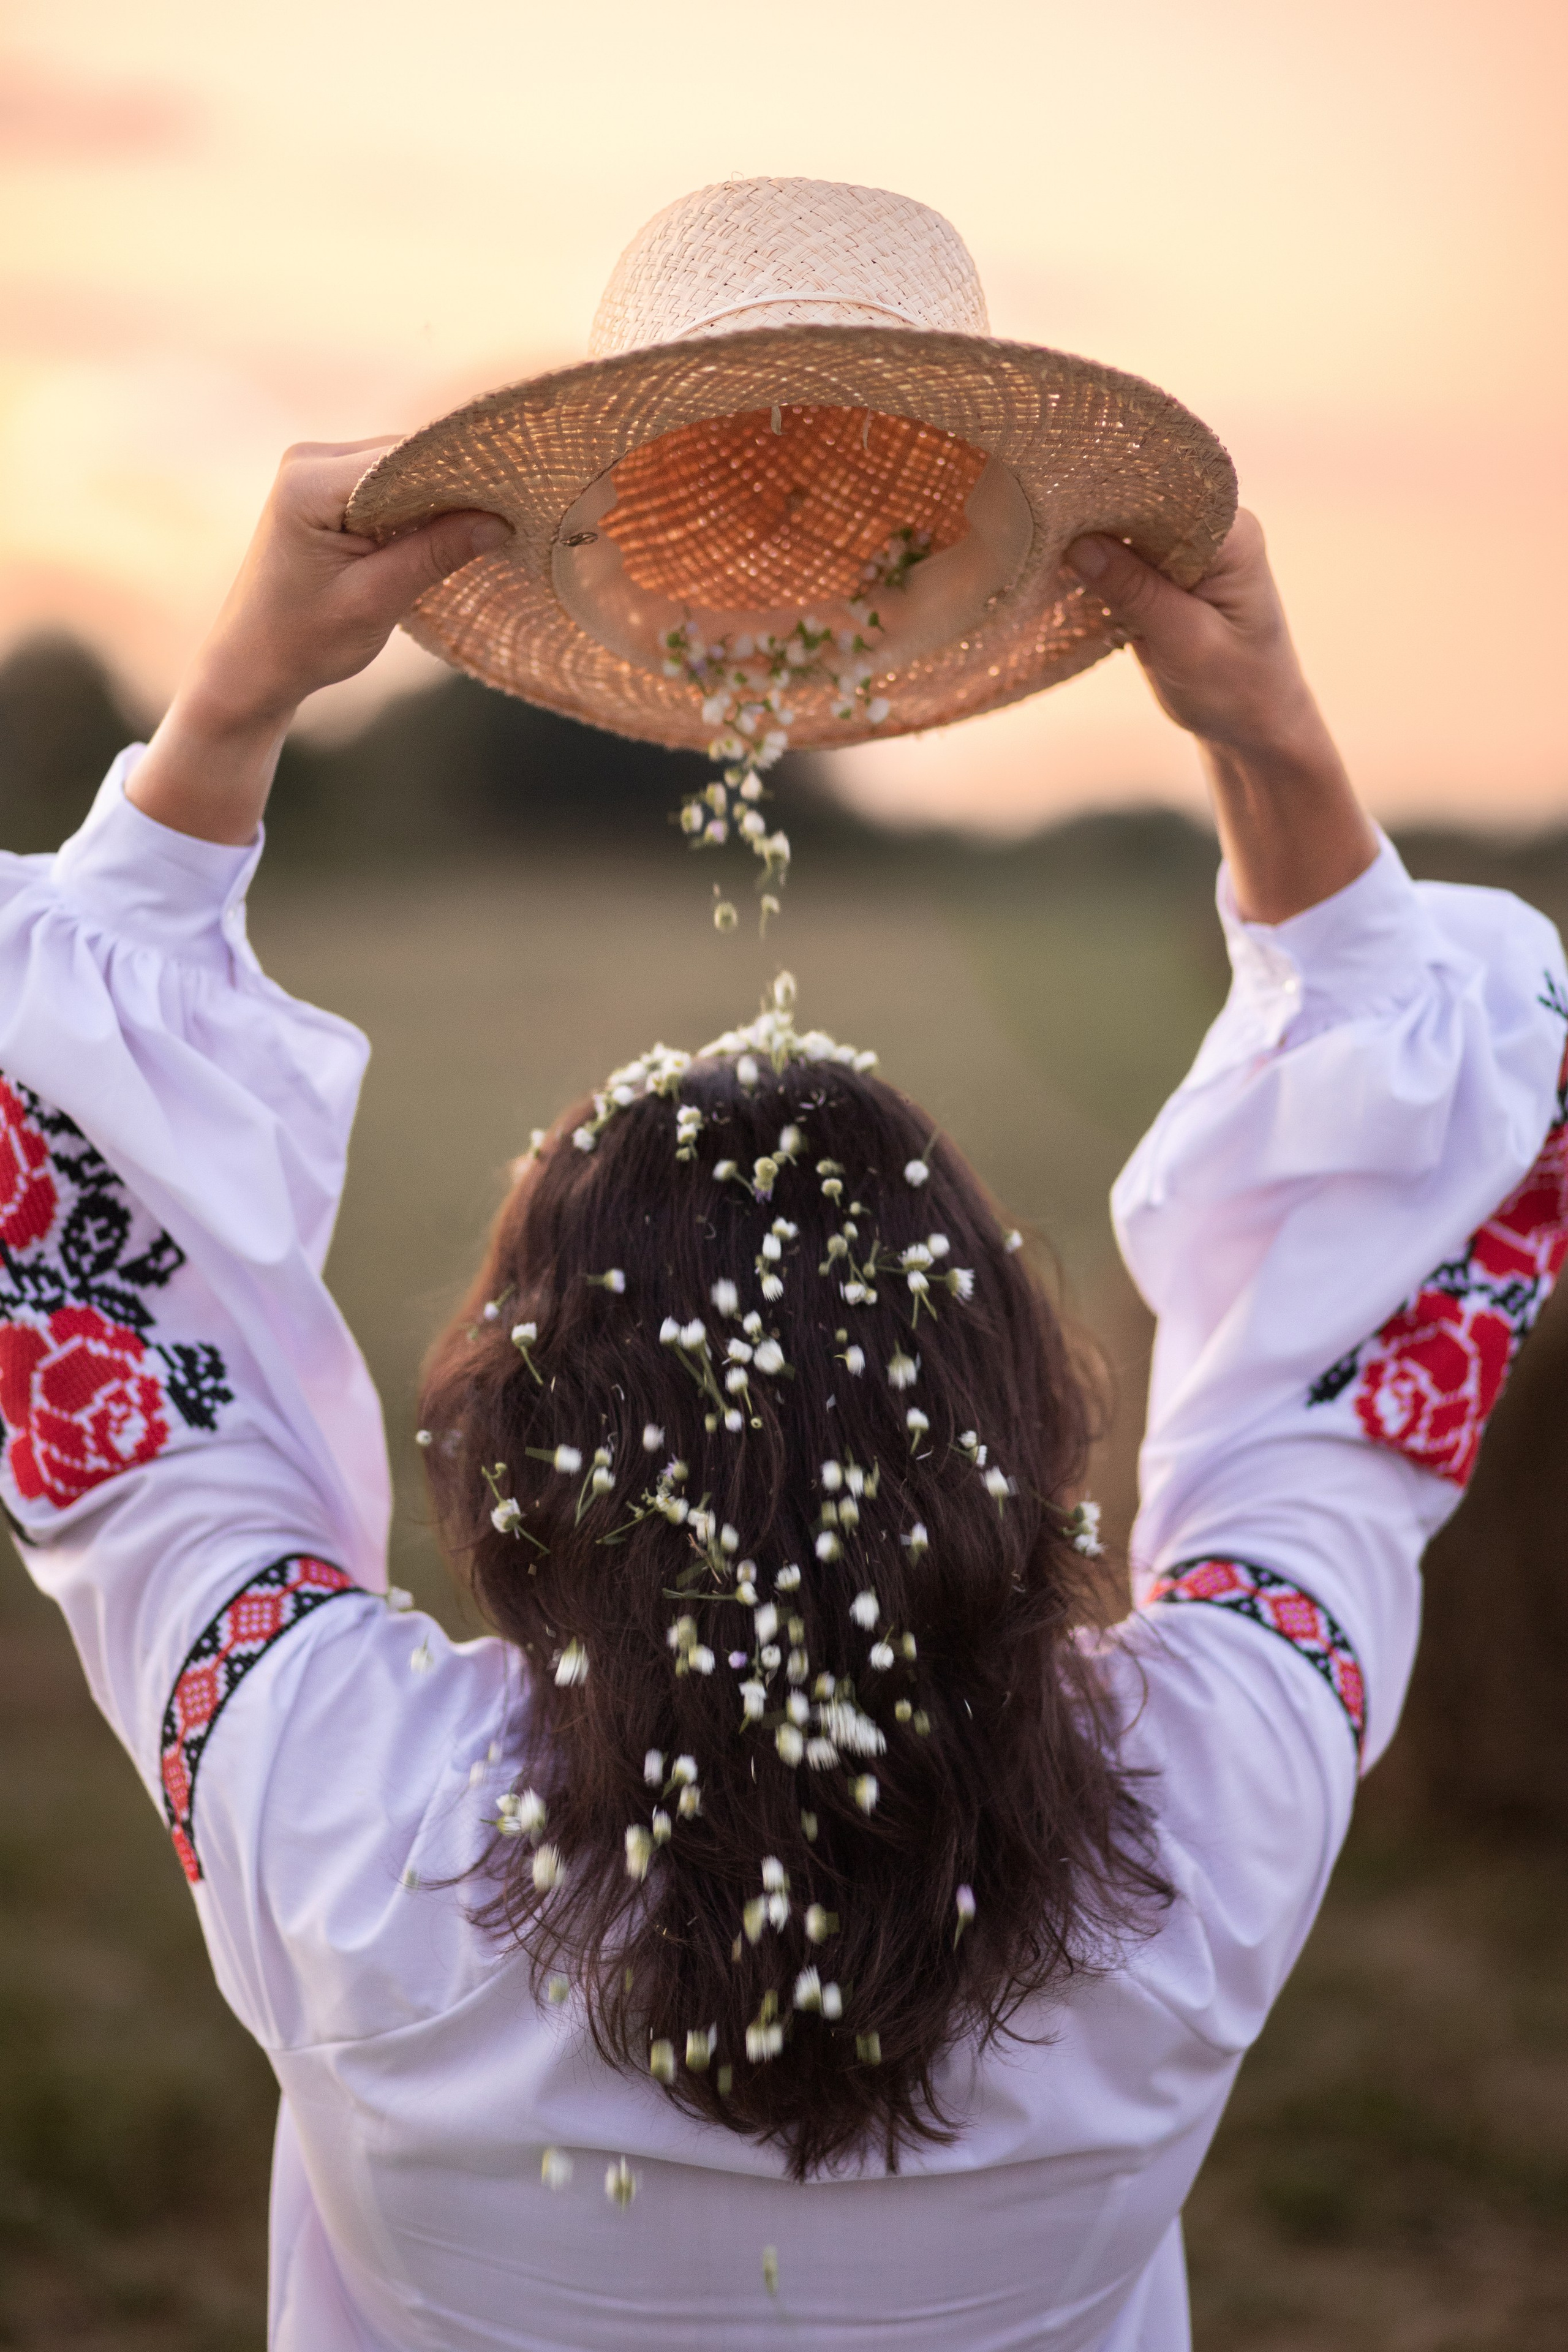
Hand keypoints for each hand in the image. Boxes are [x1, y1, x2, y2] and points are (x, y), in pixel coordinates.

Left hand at [128, 441, 510, 844]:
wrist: (251, 664)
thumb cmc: (303, 642)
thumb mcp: (377, 601)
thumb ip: (435, 554)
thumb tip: (499, 521)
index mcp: (310, 483)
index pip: (406, 459)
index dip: (463, 476)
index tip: (515, 497)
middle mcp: (309, 461)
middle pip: (407, 457)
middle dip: (457, 487)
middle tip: (513, 515)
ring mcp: (315, 471)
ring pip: (403, 470)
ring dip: (441, 499)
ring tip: (488, 527)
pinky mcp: (325, 489)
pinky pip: (389, 485)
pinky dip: (420, 508)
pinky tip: (449, 532)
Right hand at [1066, 512, 1378, 922]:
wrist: (1255, 730)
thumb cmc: (1238, 690)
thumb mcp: (1186, 642)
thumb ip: (1136, 591)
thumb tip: (1078, 544)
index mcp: (1231, 535)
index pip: (1166, 490)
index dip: (1115, 487)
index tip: (1065, 491)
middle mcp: (1210, 532)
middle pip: (1141, 502)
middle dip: (1093, 510)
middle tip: (1036, 513)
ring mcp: (1184, 554)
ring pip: (1124, 531)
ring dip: (1085, 537)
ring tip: (1035, 536)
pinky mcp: (1161, 579)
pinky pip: (1119, 560)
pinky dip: (1090, 566)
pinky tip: (1054, 567)